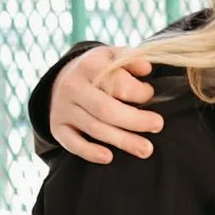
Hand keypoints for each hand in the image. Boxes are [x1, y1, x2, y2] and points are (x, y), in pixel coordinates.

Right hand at [51, 47, 160, 162]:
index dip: (140, 92)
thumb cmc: (101, 69)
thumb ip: (133, 59)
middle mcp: (72, 87)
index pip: (118, 84)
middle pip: (106, 109)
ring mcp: (63, 108)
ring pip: (95, 128)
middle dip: (136, 121)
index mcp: (89, 66)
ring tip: (146, 150)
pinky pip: (71, 143)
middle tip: (158, 125)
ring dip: (122, 141)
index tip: (150, 94)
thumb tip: (147, 68)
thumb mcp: (115, 56)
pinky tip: (109, 157)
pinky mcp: (57, 126)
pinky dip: (89, 152)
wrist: (65, 77)